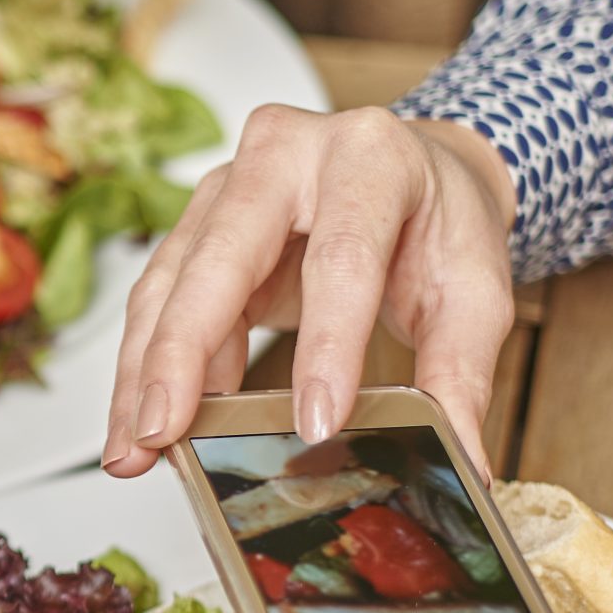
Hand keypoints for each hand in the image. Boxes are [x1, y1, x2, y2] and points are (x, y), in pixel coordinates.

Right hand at [102, 106, 519, 481]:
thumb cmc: (439, 224)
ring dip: (144, 372)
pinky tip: (140, 421)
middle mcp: (284, 154)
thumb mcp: (474, 291)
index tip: (315, 423)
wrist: (420, 175)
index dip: (326, 344)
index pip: (339, 257)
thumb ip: (459, 372)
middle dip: (181, 354)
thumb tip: (458, 458)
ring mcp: (228, 186)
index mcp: (368, 156)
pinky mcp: (196, 225)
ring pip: (169, 283)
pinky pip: (159, 299)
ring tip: (138, 446)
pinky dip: (144, 367)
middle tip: (164, 431)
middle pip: (219, 258)